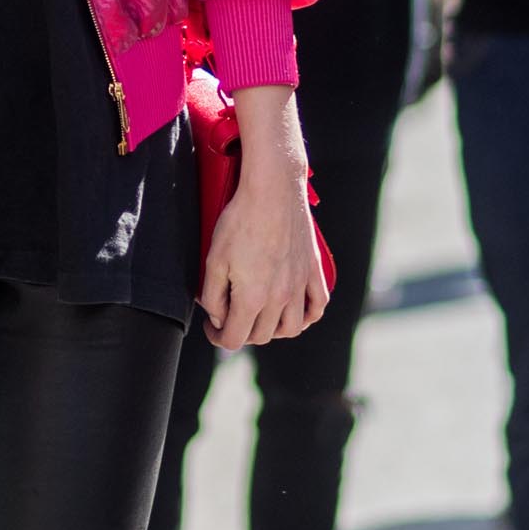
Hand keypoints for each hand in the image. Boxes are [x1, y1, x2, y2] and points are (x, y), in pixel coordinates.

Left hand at [201, 87, 330, 350]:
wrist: (273, 190)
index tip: (211, 328)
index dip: (217, 338)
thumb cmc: (240, 221)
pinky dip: (306, 316)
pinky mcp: (313, 272)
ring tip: (260, 317)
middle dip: (241, 332)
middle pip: (261, 336)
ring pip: (291, 328)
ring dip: (273, 330)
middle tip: (230, 316)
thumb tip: (217, 318)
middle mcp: (280, 298)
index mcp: (252, 298)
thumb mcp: (214, 259)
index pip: (234, 339)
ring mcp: (300, 286)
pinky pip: (317, 306)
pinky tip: (294, 310)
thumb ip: (212, 296)